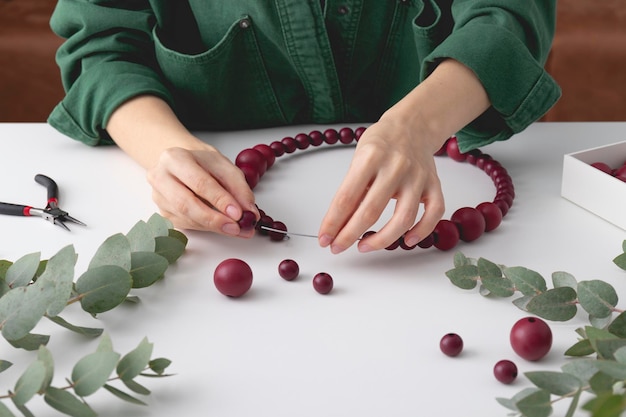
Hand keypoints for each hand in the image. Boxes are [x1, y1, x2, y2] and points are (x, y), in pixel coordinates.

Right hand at [146, 144, 257, 235]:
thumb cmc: (202, 163)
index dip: (220, 200)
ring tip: (237, 229)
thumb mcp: (225, 166)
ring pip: (187, 218)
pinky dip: (207, 228)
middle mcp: (161, 178)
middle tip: (236, 227)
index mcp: (175, 159)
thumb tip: (250, 212)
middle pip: (186, 204)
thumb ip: (239, 188)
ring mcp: (159, 197)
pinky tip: (220, 225)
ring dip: (214, 226)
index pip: (199, 182)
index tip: (238, 213)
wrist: (183, 164)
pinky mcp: (163, 213)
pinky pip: (187, 225)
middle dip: (214, 219)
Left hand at [318, 118, 445, 252]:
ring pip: (403, 218)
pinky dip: (422, 231)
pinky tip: (407, 241)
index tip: (324, 239)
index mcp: (370, 157)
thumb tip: (337, 224)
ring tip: (364, 246)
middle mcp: (395, 167)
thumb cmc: (381, 143)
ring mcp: (417, 177)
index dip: (333, 222)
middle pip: (371, 211)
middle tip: (338, 247)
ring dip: (382, 239)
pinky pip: (434, 213)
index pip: (346, 197)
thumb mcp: (359, 158)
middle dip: (350, 235)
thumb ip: (352, 189)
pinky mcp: (434, 184)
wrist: (413, 125)